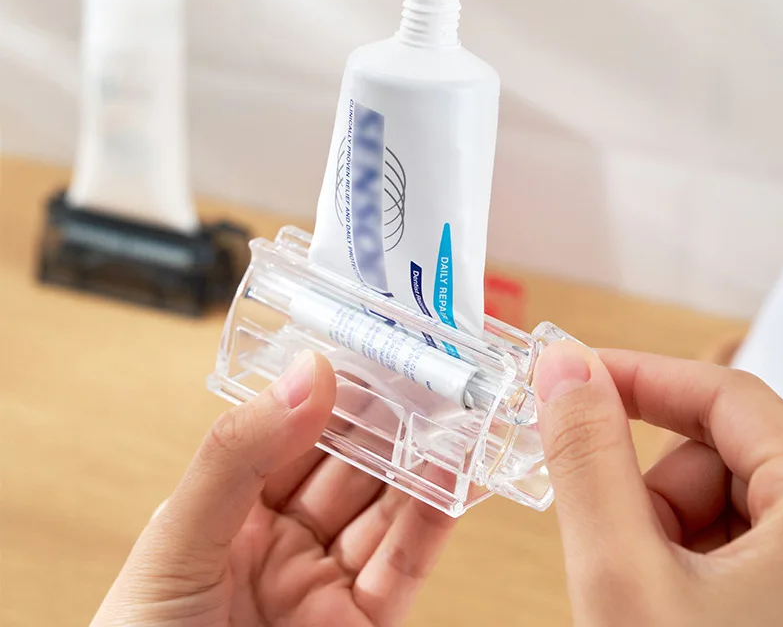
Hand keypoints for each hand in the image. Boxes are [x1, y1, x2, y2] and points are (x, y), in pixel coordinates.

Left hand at [91, 351, 454, 626]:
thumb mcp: (177, 541)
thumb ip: (237, 456)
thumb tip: (307, 373)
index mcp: (229, 508)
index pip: (290, 430)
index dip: (332, 388)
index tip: (371, 346)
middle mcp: (280, 541)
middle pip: (347, 464)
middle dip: (388, 418)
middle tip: (428, 371)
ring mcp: (322, 585)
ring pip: (384, 508)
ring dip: (421, 460)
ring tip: (456, 412)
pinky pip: (404, 565)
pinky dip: (433, 520)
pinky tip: (452, 476)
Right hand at [533, 341, 782, 625]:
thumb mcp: (623, 575)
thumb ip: (588, 460)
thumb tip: (564, 369)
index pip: (728, 394)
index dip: (639, 378)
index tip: (572, 378)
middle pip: (723, 449)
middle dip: (653, 486)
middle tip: (617, 540)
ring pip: (722, 498)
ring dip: (664, 528)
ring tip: (648, 592)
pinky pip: (734, 540)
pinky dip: (685, 558)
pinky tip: (671, 607)